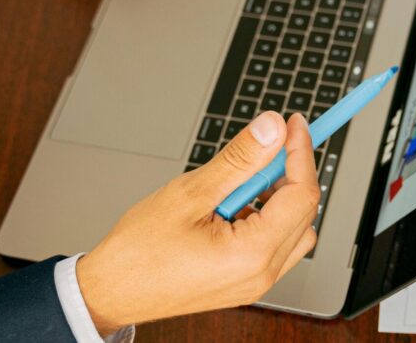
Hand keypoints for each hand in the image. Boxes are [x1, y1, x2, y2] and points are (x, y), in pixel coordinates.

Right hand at [76, 112, 319, 334]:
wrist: (112, 291)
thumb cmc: (139, 251)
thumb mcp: (190, 192)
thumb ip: (239, 159)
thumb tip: (272, 129)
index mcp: (252, 255)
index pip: (302, 195)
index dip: (300, 152)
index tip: (293, 124)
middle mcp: (261, 274)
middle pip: (303, 212)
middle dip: (290, 172)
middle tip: (268, 144)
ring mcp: (254, 282)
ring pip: (293, 229)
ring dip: (278, 197)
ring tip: (239, 181)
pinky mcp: (245, 281)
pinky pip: (274, 244)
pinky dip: (265, 217)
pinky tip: (231, 205)